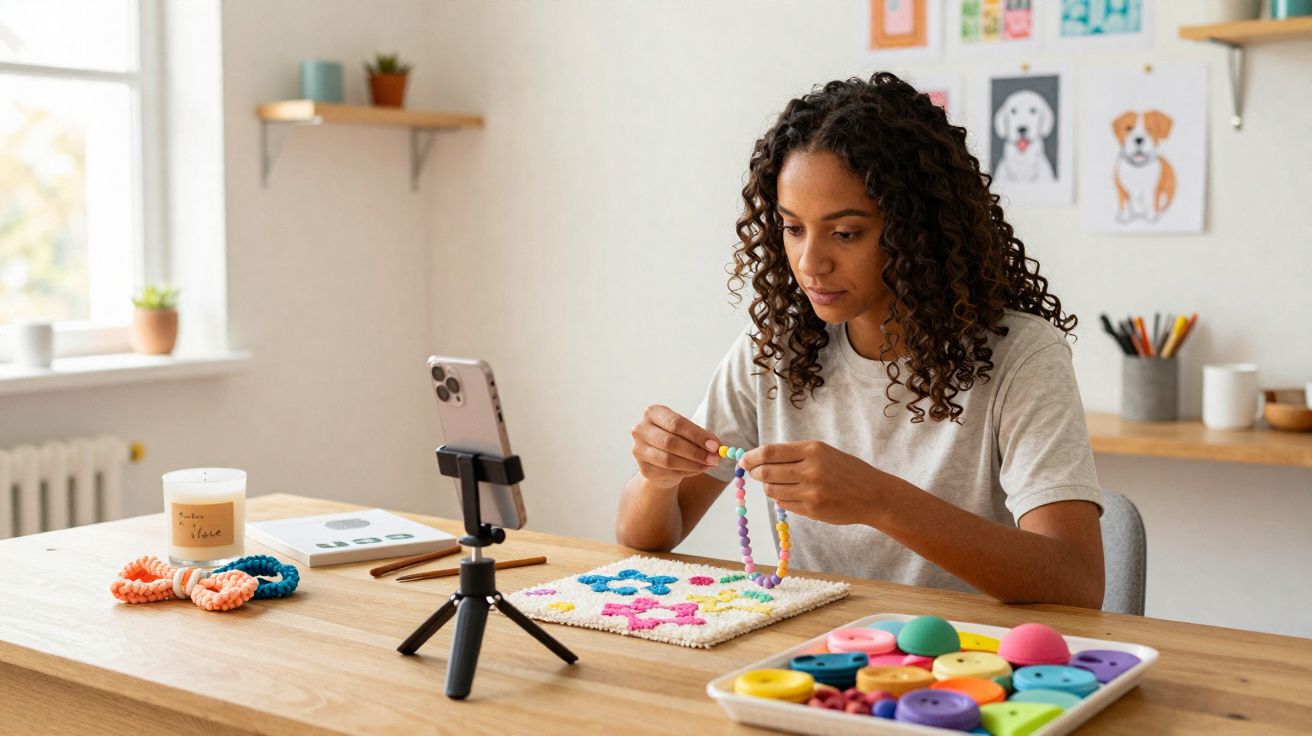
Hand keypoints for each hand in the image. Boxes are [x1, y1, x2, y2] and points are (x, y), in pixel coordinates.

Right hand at [630, 405, 721, 488]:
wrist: (660, 461)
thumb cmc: (678, 440)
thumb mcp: (690, 433)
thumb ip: (703, 437)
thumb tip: (718, 447)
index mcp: (653, 413)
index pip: (676, 423)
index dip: (697, 435)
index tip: (715, 445)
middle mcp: (641, 429)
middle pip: (670, 442)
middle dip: (696, 452)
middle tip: (715, 458)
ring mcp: (639, 450)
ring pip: (669, 460)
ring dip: (693, 464)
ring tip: (709, 465)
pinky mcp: (643, 469)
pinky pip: (668, 473)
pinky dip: (686, 473)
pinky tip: (696, 469)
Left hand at [739, 441, 887, 525]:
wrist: (873, 494)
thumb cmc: (846, 470)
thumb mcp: (823, 452)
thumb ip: (794, 454)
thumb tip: (760, 458)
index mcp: (813, 450)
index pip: (770, 452)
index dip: (751, 456)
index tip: (743, 460)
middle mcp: (811, 470)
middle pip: (765, 472)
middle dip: (754, 472)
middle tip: (752, 472)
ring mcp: (811, 492)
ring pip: (772, 490)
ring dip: (768, 487)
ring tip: (776, 483)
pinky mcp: (812, 510)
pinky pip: (784, 504)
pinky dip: (780, 498)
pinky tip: (790, 494)